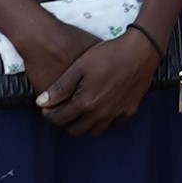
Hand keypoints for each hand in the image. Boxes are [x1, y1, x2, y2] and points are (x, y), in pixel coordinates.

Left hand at [33, 25, 164, 136]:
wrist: (140, 51)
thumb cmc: (107, 55)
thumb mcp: (79, 67)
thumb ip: (60, 88)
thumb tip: (41, 103)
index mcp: (85, 103)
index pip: (60, 120)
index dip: (50, 115)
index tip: (47, 108)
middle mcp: (100, 114)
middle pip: (76, 130)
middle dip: (66, 122)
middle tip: (64, 109)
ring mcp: (116, 114)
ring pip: (95, 130)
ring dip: (85, 124)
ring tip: (82, 109)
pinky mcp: (129, 110)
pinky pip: (114, 123)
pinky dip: (106, 120)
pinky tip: (103, 107)